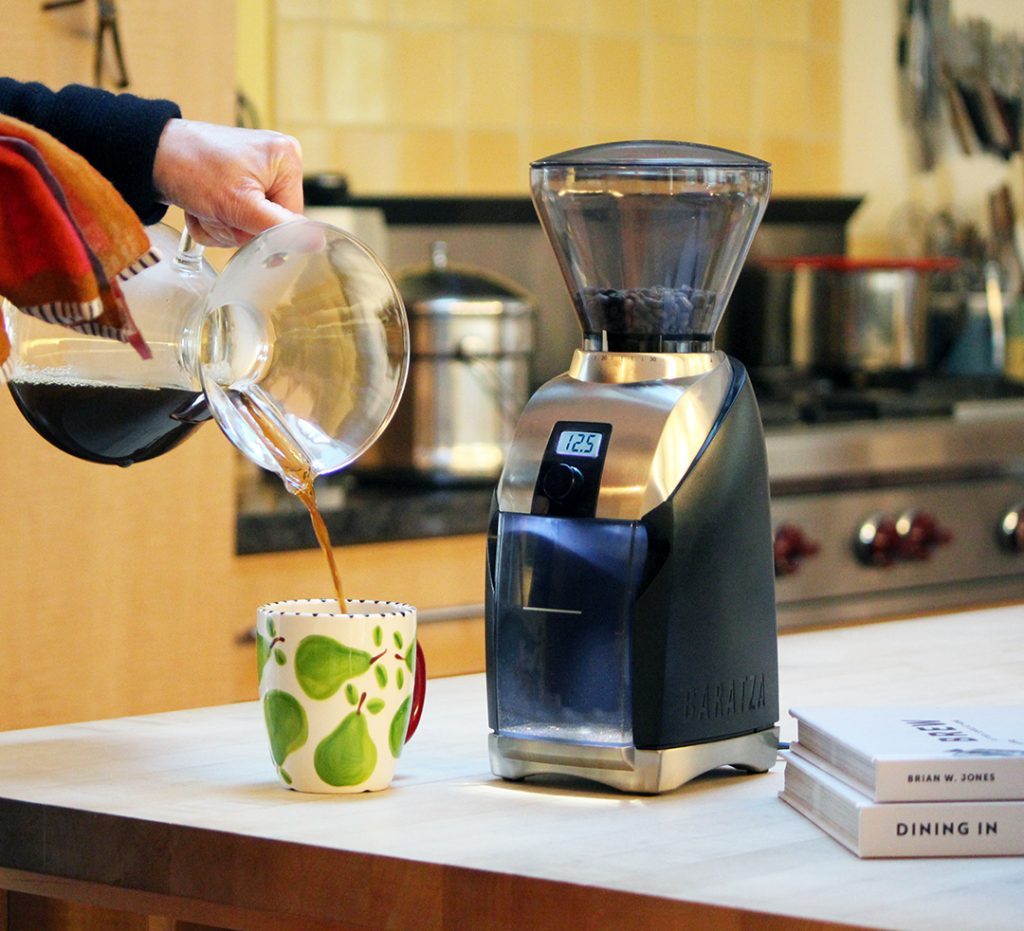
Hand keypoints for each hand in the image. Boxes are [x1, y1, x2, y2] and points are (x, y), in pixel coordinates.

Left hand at [152, 119, 303, 246]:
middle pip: (270, 226)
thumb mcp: (240, 204)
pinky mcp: (237, 183)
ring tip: (205, 206)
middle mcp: (276, 164)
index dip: (264, 232)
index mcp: (288, 160)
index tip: (237, 219)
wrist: (149, 155)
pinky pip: (235, 220)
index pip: (292, 220)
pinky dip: (215, 221)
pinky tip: (201, 207)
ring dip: (222, 226)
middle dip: (237, 228)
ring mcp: (256, 174)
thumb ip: (279, 227)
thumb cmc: (192, 166)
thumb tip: (316, 241)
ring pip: (249, 228)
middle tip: (216, 210)